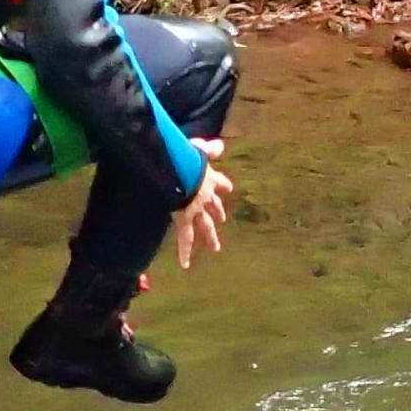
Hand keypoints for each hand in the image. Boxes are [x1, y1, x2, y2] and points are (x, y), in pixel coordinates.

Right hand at [174, 139, 231, 270]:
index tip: (229, 189)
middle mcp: (205, 196)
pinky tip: (186, 265)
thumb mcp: (198, 149)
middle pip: (214, 207)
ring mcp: (196, 210)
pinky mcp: (185, 219)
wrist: (181, 172)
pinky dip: (185, 252)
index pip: (219, 182)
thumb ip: (209, 148)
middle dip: (218, 213)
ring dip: (210, 237)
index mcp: (207, 178)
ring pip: (204, 226)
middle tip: (222, 221)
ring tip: (216, 248)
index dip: (223, 185)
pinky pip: (185, 239)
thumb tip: (220, 145)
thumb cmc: (186, 156)